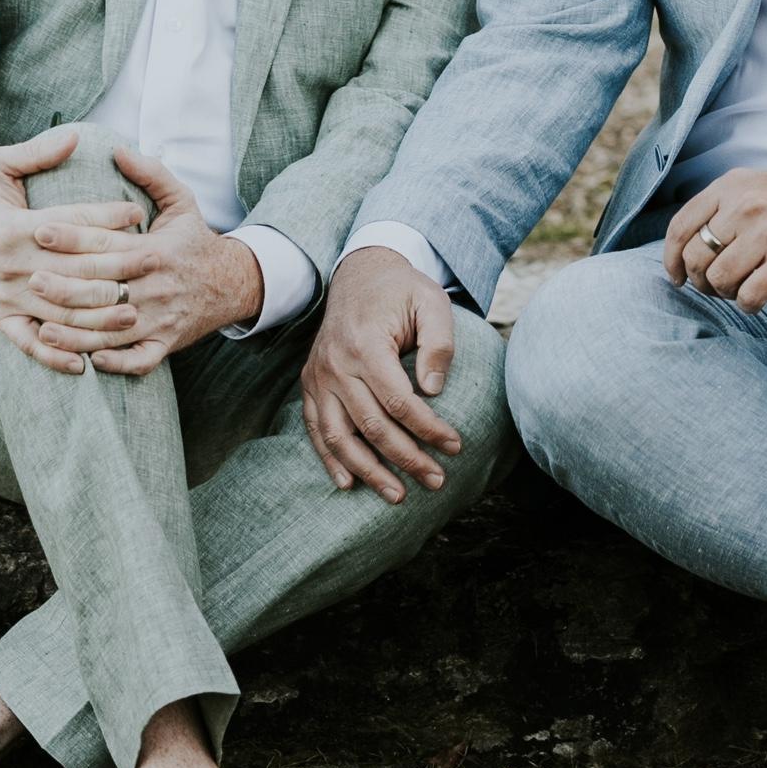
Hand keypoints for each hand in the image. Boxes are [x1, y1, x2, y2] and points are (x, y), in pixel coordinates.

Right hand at [0, 128, 146, 374]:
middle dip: (115, 267)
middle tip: (153, 263)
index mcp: (17, 226)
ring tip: (133, 313)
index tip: (138, 214)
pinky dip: (54, 355)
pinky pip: (28, 342)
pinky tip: (83, 364)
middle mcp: (14, 263)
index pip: (70, 223)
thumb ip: (36, 153)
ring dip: (96, 315)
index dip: (106, 217)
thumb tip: (76, 136)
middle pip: (73, 269)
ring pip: (58, 310)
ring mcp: (6, 294)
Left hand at [25, 150, 263, 375]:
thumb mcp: (182, 200)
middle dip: (65, 286)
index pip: (108, 243)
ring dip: (78, 332)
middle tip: (29, 279)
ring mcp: (161, 318)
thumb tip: (118, 150)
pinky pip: (138, 360)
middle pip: (105, 288)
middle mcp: (157, 286)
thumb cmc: (194, 240)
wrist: (231, 284)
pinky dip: (114, 363)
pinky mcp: (165, 344)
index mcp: (157, 250)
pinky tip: (86, 362)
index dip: (73, 237)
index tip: (40, 229)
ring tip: (42, 326)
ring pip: (114, 330)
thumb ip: (151, 173)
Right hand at [299, 247, 462, 504]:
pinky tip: (347, 482)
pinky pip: (316, 427)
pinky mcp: (311, 383)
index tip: (455, 446)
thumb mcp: (432, 302)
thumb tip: (434, 391)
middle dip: (407, 458)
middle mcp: (336, 365)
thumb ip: (439, 343)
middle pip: (372, 426)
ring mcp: (319, 376)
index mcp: (366, 345)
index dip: (429, 429)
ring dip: (368, 470)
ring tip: (396, 495)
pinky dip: (329, 458)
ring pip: (339, 436)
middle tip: (437, 481)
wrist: (359, 272)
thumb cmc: (402, 289)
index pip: (399, 402)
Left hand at [664, 165, 766, 311]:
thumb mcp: (755, 187)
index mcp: (731, 186)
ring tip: (741, 289)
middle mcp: (745, 206)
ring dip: (725, 293)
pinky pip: (749, 296)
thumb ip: (721, 209)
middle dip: (700, 281)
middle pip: (695, 257)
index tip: (677, 277)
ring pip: (718, 280)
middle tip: (716, 287)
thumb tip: (685, 253)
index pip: (680, 227)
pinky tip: (758, 299)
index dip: (671, 259)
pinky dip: (748, 305)